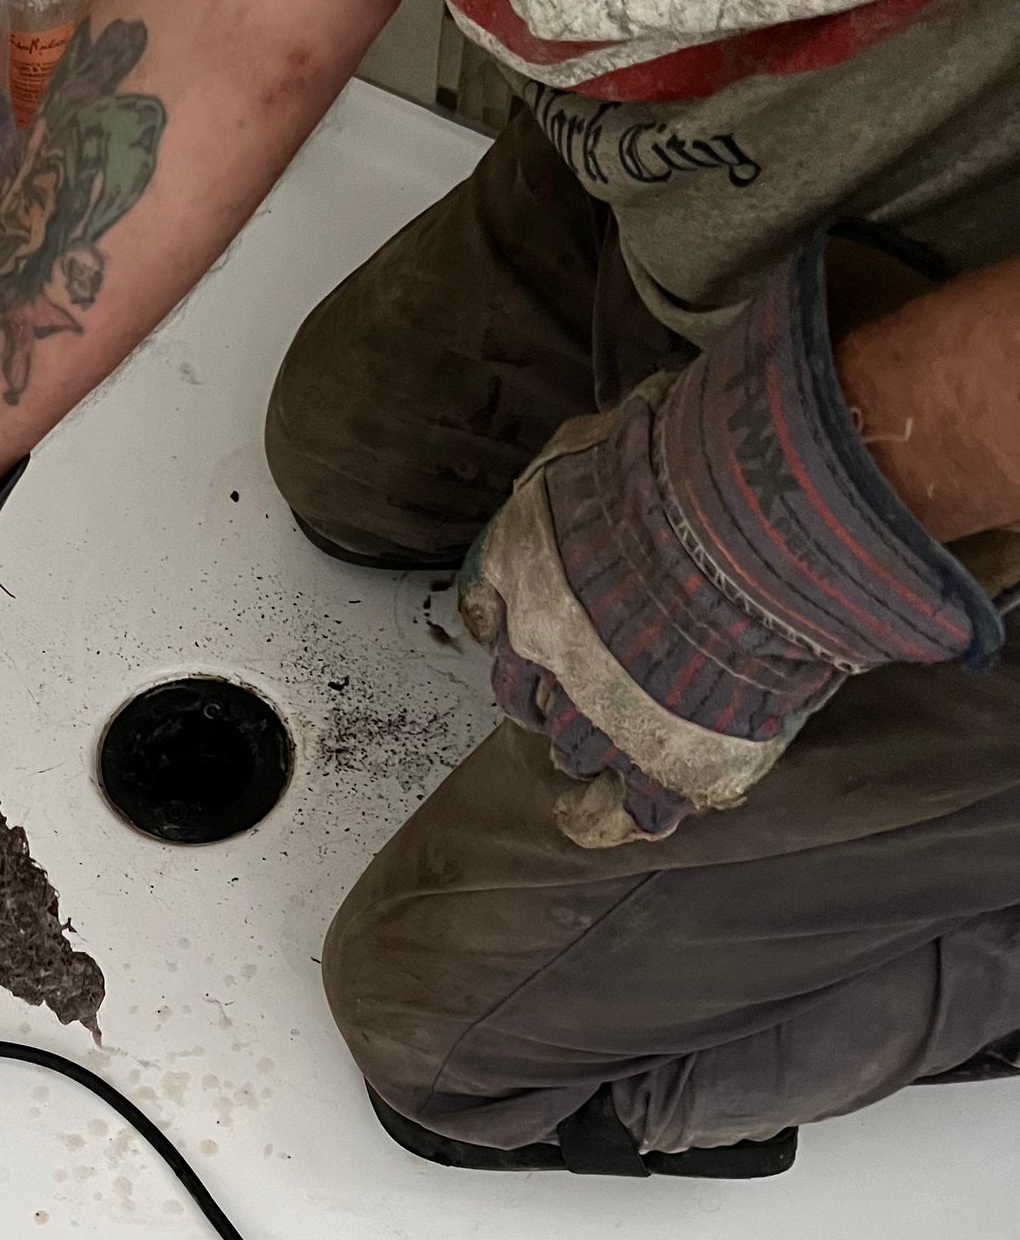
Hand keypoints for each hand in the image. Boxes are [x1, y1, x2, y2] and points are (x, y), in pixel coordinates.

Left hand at [460, 236, 1005, 847]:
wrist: (746, 531)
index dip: (513, 620)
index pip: (493, 608)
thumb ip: (595, 453)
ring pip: (571, 747)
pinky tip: (611, 817)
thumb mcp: (608, 433)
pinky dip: (610, 819)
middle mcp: (543, 653)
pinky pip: (622, 816)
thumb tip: (625, 420)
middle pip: (524, 690)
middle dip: (550, 687)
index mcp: (523, 575)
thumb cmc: (682, 464)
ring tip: (619, 734)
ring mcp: (598, 717)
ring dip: (590, 739)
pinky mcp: (664, 767)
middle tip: (589, 679)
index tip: (524, 622)